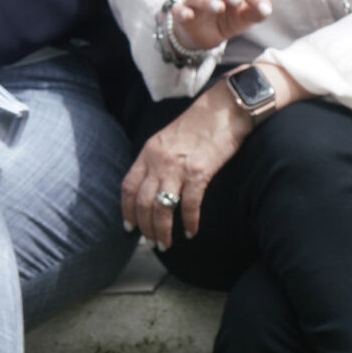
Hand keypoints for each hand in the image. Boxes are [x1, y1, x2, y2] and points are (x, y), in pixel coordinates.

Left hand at [121, 64, 298, 248]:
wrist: (224, 108)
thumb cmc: (199, 124)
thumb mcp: (168, 139)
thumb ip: (157, 160)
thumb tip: (153, 187)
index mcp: (148, 152)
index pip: (129, 186)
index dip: (127, 210)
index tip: (129, 227)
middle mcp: (158, 160)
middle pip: (143, 202)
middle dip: (145, 227)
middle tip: (151, 242)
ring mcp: (177, 166)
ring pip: (161, 207)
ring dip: (162, 230)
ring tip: (166, 243)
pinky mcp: (199, 172)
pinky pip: (188, 205)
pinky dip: (188, 222)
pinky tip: (191, 231)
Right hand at [170, 0, 271, 53]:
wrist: (204, 34)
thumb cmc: (227, 18)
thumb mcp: (244, 16)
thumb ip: (255, 12)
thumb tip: (267, 10)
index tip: (263, 7)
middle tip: (238, 0)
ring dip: (207, 0)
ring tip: (219, 8)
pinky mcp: (181, 13)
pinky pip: (178, 10)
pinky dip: (182, 11)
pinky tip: (188, 15)